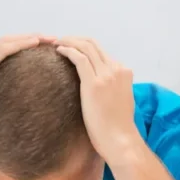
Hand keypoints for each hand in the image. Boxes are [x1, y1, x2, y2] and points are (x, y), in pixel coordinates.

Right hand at [0, 34, 53, 138]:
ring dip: (30, 38)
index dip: (24, 45)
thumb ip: (1, 92)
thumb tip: (22, 101)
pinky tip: (36, 43)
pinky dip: (20, 44)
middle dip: (31, 38)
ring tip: (50, 39)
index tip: (44, 48)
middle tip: (52, 39)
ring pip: (6, 41)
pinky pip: (3, 49)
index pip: (4, 49)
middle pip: (7, 41)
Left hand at [54, 37, 141, 164]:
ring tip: (56, 43)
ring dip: (68, 41)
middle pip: (93, 44)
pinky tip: (58, 51)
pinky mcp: (94, 83)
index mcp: (124, 72)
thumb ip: (113, 87)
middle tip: (60, 41)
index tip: (72, 48)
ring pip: (85, 47)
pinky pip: (79, 58)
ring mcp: (106, 75)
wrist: (120, 140)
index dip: (85, 46)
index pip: (102, 52)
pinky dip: (67, 50)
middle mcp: (117, 69)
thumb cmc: (117, 127)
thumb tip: (99, 86)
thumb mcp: (120, 100)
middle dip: (75, 39)